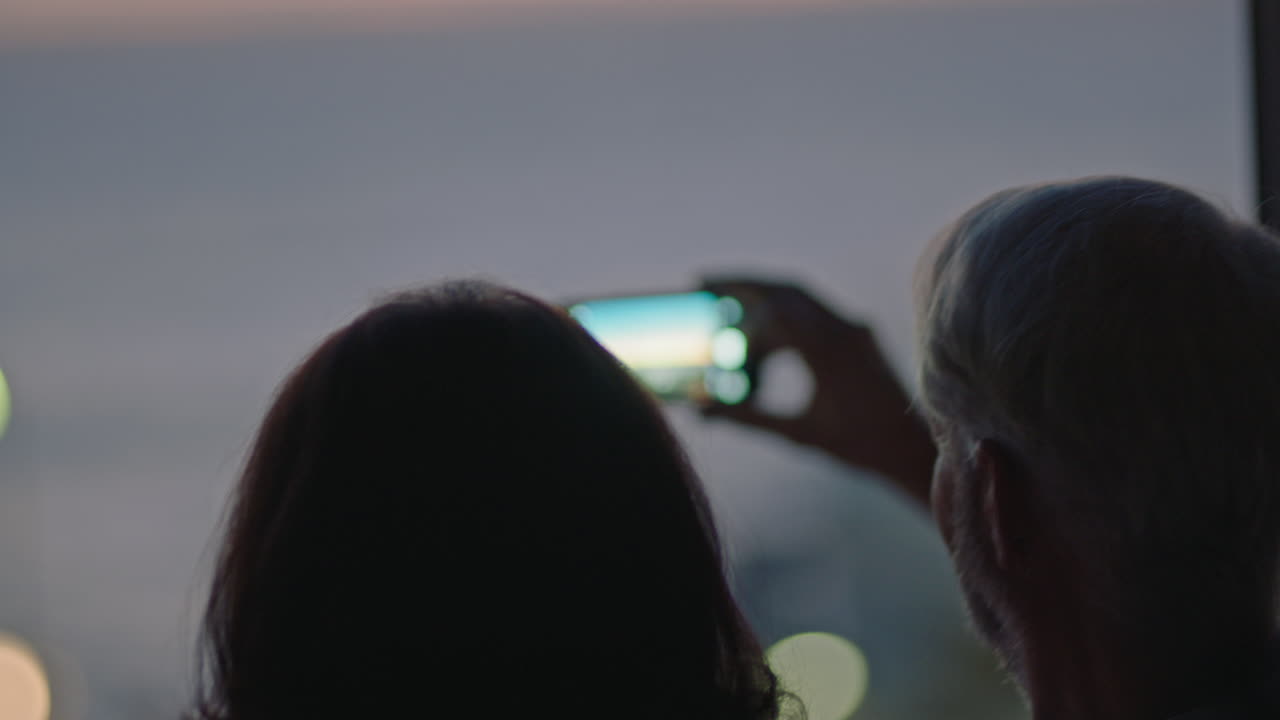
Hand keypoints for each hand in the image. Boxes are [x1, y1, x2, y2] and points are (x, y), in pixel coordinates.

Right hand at [700, 277, 935, 508]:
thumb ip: (748, 418)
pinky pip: (817, 311)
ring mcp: (855, 329)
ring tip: (729, 304)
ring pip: (801, 296)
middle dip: (744, 281)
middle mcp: (843, 329)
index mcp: (826, 349)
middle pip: (785, 288)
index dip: (734, 296)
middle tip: (706, 282)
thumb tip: (703, 412)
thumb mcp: (797, 433)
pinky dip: (787, 312)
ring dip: (765, 293)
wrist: (910, 448)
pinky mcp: (860, 335)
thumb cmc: (858, 445)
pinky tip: (765, 329)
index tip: (703, 294)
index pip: (771, 307)